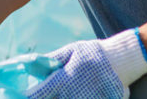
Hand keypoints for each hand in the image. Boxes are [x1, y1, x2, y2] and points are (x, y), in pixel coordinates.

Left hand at [25, 29, 146, 98]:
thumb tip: (32, 65)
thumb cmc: (93, 54)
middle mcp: (72, 93)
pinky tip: (76, 95)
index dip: (31, 95)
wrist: (121, 61)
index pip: (40, 93)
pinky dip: (77, 98)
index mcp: (63, 79)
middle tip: (43, 95)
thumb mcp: (72, 51)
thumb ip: (52, 59)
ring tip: (60, 94)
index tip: (25, 95)